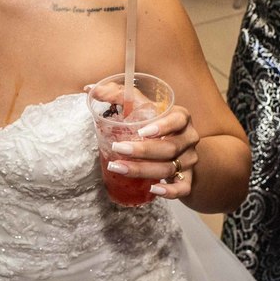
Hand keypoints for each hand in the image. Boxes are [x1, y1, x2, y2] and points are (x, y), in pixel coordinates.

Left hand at [89, 80, 199, 199]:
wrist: (181, 148)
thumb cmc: (157, 123)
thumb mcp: (144, 107)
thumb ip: (119, 96)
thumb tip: (89, 89)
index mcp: (181, 118)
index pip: (178, 120)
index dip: (162, 126)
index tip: (141, 132)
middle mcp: (189, 138)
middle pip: (169, 148)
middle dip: (142, 151)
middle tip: (118, 148)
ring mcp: (190, 160)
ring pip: (169, 168)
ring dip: (143, 170)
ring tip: (118, 167)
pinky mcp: (188, 179)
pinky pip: (183, 188)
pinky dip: (169, 191)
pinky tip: (153, 189)